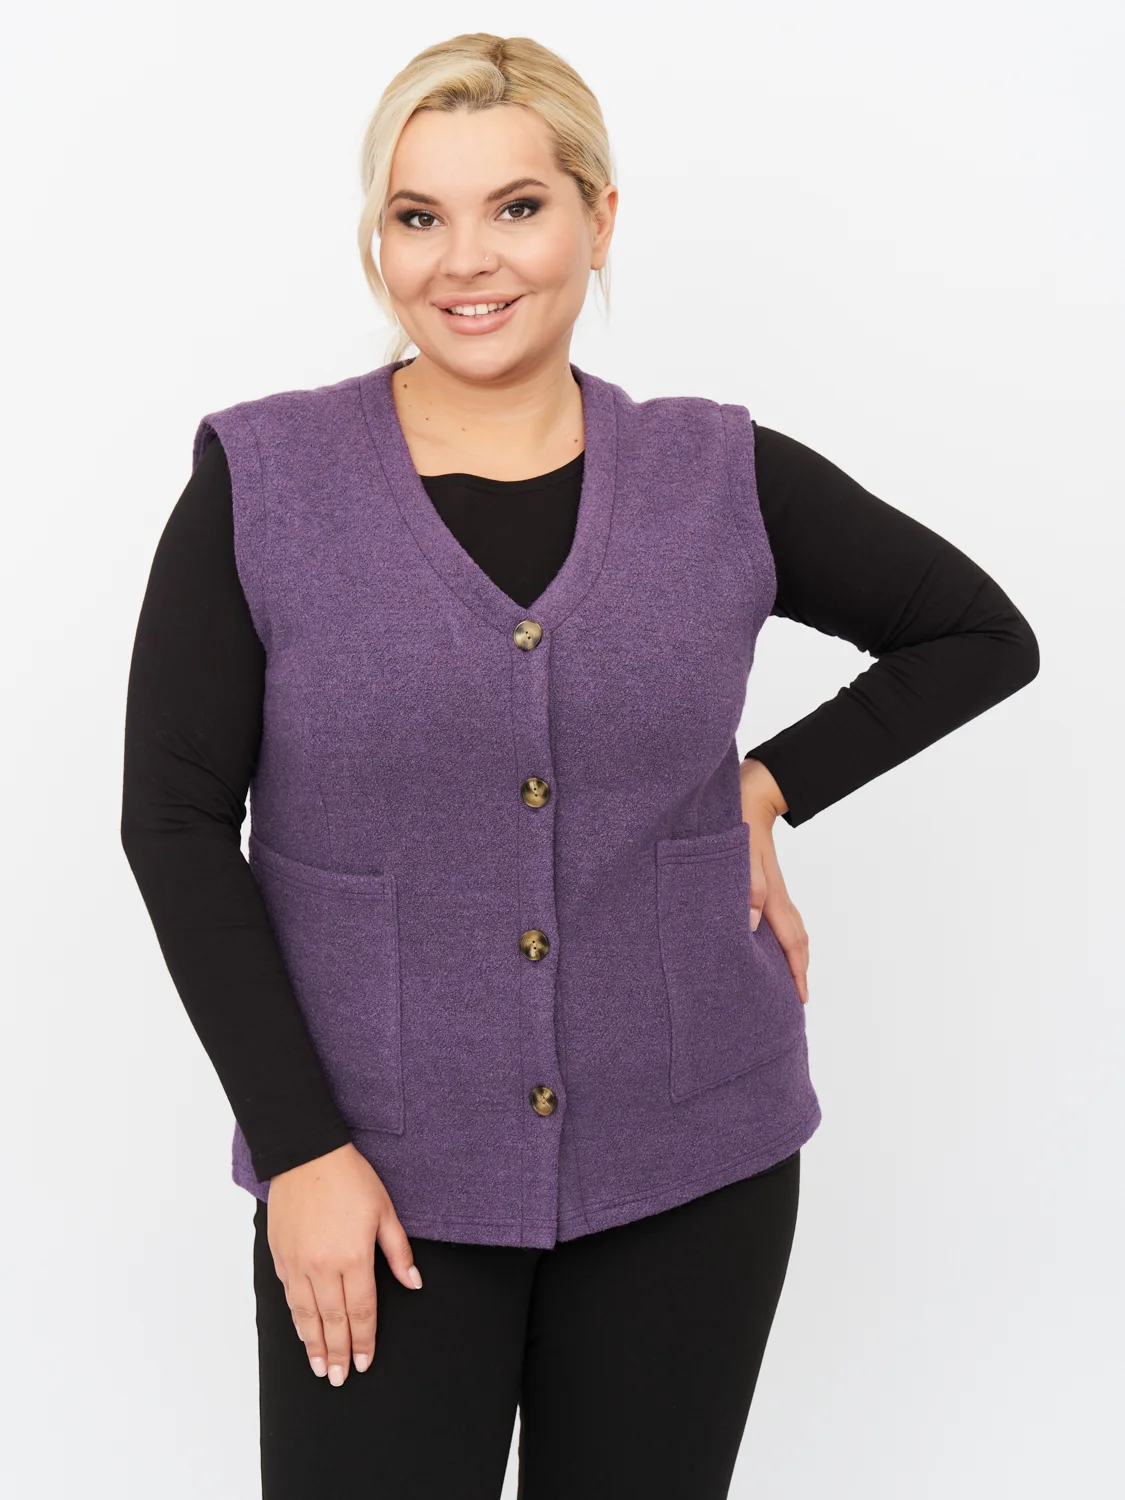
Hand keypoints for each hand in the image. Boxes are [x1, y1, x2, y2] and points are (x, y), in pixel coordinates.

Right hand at [265, 1141, 421, 1384]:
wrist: (307, 1154)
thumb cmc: (350, 1179)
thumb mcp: (385, 1211)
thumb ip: (398, 1252)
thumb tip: (413, 1282)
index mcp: (354, 1257)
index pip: (360, 1312)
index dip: (363, 1341)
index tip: (363, 1363)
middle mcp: (323, 1266)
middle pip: (332, 1321)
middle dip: (337, 1353)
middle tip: (338, 1378)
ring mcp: (298, 1263)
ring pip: (305, 1314)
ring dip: (313, 1344)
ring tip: (318, 1368)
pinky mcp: (281, 1255)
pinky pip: (289, 1296)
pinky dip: (296, 1318)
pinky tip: (301, 1331)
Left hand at [739, 758, 809, 1005]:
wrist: (752, 792)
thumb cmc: (740, 823)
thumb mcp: (737, 856)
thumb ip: (746, 890)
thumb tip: (751, 925)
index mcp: (771, 895)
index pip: (789, 942)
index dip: (795, 972)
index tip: (800, 998)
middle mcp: (776, 895)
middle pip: (796, 939)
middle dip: (799, 969)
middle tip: (799, 996)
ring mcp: (774, 887)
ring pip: (792, 927)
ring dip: (794, 953)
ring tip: (791, 974)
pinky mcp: (767, 879)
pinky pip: (783, 915)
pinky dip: (784, 934)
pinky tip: (772, 937)